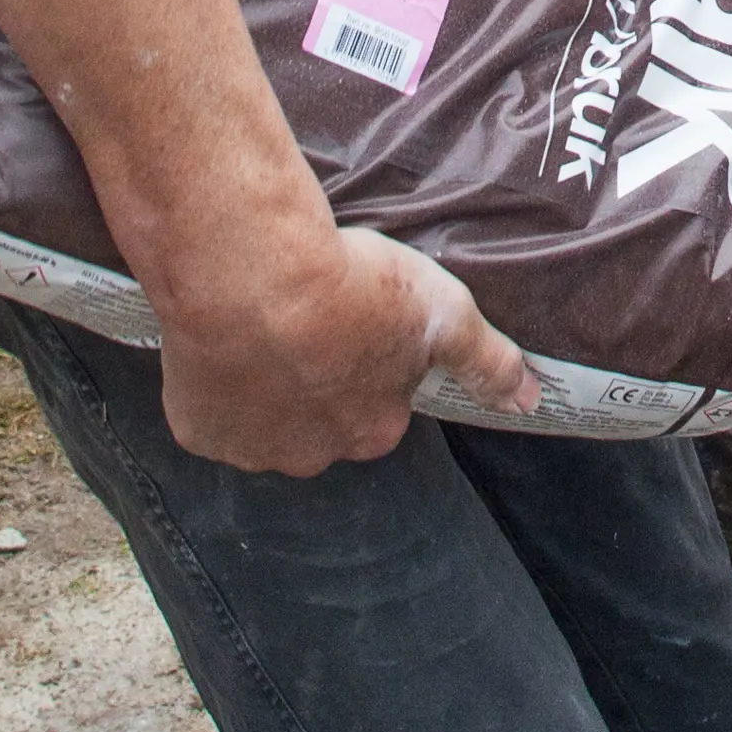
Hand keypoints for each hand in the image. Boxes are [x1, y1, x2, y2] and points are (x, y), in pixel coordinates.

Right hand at [150, 222, 536, 473]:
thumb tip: (532, 402)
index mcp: (373, 431)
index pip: (379, 405)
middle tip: (309, 319)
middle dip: (315, 381)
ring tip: (264, 322)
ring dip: (264, 384)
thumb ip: (489, 362)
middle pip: (319, 421)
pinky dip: (214, 383)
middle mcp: (312, 456)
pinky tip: (225, 338)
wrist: (252, 274)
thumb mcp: (444, 314)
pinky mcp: (198, 430)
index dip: (367, 361)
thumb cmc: (353, 287)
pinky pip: (209, 413)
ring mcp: (250, 448)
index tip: (355, 319)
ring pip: (263, 420)